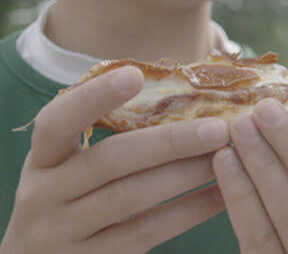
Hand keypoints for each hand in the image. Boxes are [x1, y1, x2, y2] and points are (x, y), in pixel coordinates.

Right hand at [0, 67, 229, 253]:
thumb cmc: (72, 198)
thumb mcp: (71, 166)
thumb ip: (111, 135)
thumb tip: (183, 92)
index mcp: (42, 159)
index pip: (58, 122)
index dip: (93, 97)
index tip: (135, 74)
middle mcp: (43, 195)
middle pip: (109, 161)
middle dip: (169, 142)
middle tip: (218, 128)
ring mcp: (62, 232)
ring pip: (130, 199)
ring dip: (185, 174)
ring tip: (224, 156)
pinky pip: (145, 232)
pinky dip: (188, 212)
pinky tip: (221, 195)